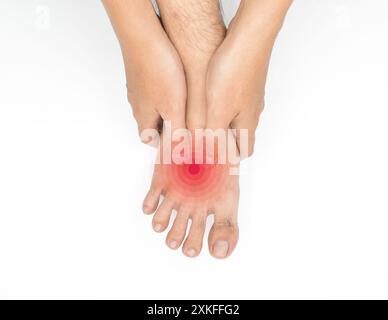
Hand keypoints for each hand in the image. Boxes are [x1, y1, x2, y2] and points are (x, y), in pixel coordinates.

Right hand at [103, 0, 185, 143]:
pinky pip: (151, 90)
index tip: (176, 143)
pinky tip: (174, 85)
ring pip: (151, 106)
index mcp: (143, 117)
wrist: (143, 37)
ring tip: (183, 106)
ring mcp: (137, 88)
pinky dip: (163, 94)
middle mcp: (137, 104)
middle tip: (183, 124)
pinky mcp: (140, 74)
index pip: (148, 139)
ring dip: (164, 110)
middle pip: (149, 124)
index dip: (162, 144)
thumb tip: (179, 154)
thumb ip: (176, 132)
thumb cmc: (158, 71)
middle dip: (165, 128)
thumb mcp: (173, 108)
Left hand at [206, 0, 292, 156]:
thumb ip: (213, 135)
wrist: (248, 37)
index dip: (230, 159)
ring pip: (236, 117)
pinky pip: (233, 100)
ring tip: (201, 123)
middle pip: (240, 135)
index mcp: (248, 123)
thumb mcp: (218, 110)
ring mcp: (250, 95)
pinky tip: (208, 99)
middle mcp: (252, 111)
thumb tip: (209, 159)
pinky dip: (221, 107)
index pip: (244, 151)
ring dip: (221, 124)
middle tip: (203, 142)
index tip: (214, 161)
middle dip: (223, 142)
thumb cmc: (234, 72)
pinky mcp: (244, 81)